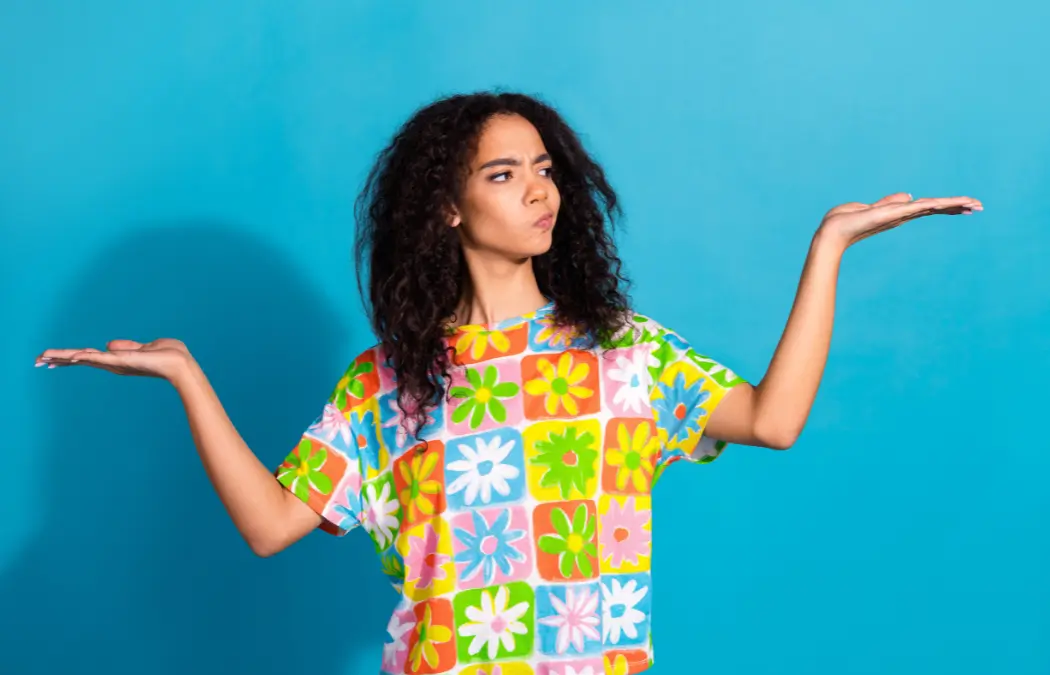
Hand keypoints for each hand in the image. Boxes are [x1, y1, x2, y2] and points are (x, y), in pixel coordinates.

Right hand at [35, 338, 192, 381]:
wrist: (182, 365)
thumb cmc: (169, 356)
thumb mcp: (145, 347)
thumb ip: (127, 346)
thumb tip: (108, 344)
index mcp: (118, 360)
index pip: (88, 357)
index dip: (69, 356)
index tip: (49, 357)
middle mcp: (114, 364)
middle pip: (81, 359)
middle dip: (59, 359)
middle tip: (37, 359)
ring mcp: (117, 364)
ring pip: (85, 359)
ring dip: (65, 357)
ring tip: (44, 357)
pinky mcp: (124, 362)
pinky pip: (101, 358)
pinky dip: (86, 357)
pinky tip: (72, 356)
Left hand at [819, 192, 982, 248]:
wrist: (832, 232)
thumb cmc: (847, 221)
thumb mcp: (872, 208)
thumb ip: (890, 202)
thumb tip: (908, 195)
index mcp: (898, 213)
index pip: (927, 207)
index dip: (946, 205)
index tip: (966, 205)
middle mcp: (902, 215)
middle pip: (935, 208)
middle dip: (956, 206)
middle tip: (979, 206)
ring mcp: (899, 215)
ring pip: (932, 207)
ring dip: (953, 204)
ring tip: (975, 204)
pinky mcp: (892, 214)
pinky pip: (918, 207)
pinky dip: (935, 204)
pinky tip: (950, 202)